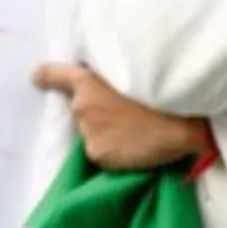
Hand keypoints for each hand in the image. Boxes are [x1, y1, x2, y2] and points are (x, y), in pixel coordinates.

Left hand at [32, 62, 208, 170]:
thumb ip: (110, 80)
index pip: (54, 74)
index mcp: (88, 81)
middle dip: (96, 110)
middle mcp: (81, 106)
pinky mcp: (98, 153)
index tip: (38, 79)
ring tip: (137, 129)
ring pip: (91, 132)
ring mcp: (87, 132)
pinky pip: (102, 151)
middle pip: (80, 109)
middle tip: (126, 111)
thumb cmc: (168, 94)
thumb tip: (98, 84)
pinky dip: (115, 151)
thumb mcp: (136, 74)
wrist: (188, 124)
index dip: (46, 76)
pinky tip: (137, 146)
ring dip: (106, 131)